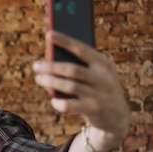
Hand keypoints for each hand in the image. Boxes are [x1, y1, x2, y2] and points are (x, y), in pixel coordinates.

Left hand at [33, 31, 129, 148]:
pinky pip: (70, 105)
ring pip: (69, 86)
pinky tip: (53, 101)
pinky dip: (59, 102)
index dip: (64, 41)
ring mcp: (99, 94)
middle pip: (72, 69)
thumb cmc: (99, 89)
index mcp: (104, 64)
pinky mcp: (94, 110)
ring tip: (38, 78)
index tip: (48, 34)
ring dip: (51, 82)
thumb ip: (79, 67)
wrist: (117, 117)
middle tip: (35, 65)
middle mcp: (103, 78)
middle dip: (51, 67)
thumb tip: (50, 61)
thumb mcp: (96, 75)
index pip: (82, 49)